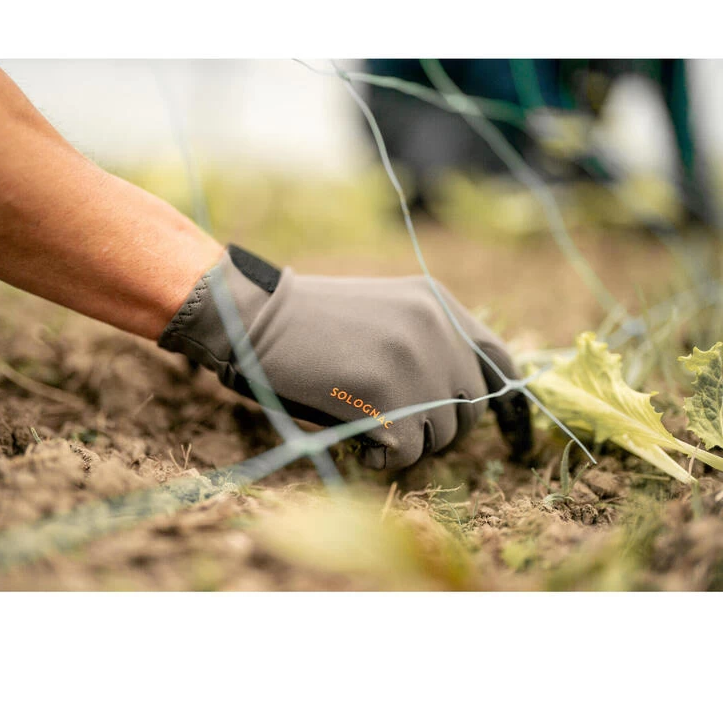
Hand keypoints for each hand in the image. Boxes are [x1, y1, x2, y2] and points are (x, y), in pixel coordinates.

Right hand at [159, 246, 531, 470]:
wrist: (255, 318)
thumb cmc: (312, 325)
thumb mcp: (385, 315)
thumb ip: (429, 343)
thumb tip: (464, 401)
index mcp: (438, 303)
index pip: (499, 360)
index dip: (505, 403)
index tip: (505, 434)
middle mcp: (437, 326)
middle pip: (472, 408)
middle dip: (439, 429)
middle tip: (396, 427)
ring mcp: (415, 358)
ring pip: (442, 433)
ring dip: (409, 442)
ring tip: (366, 425)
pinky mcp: (388, 392)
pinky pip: (410, 451)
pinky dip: (384, 456)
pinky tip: (354, 438)